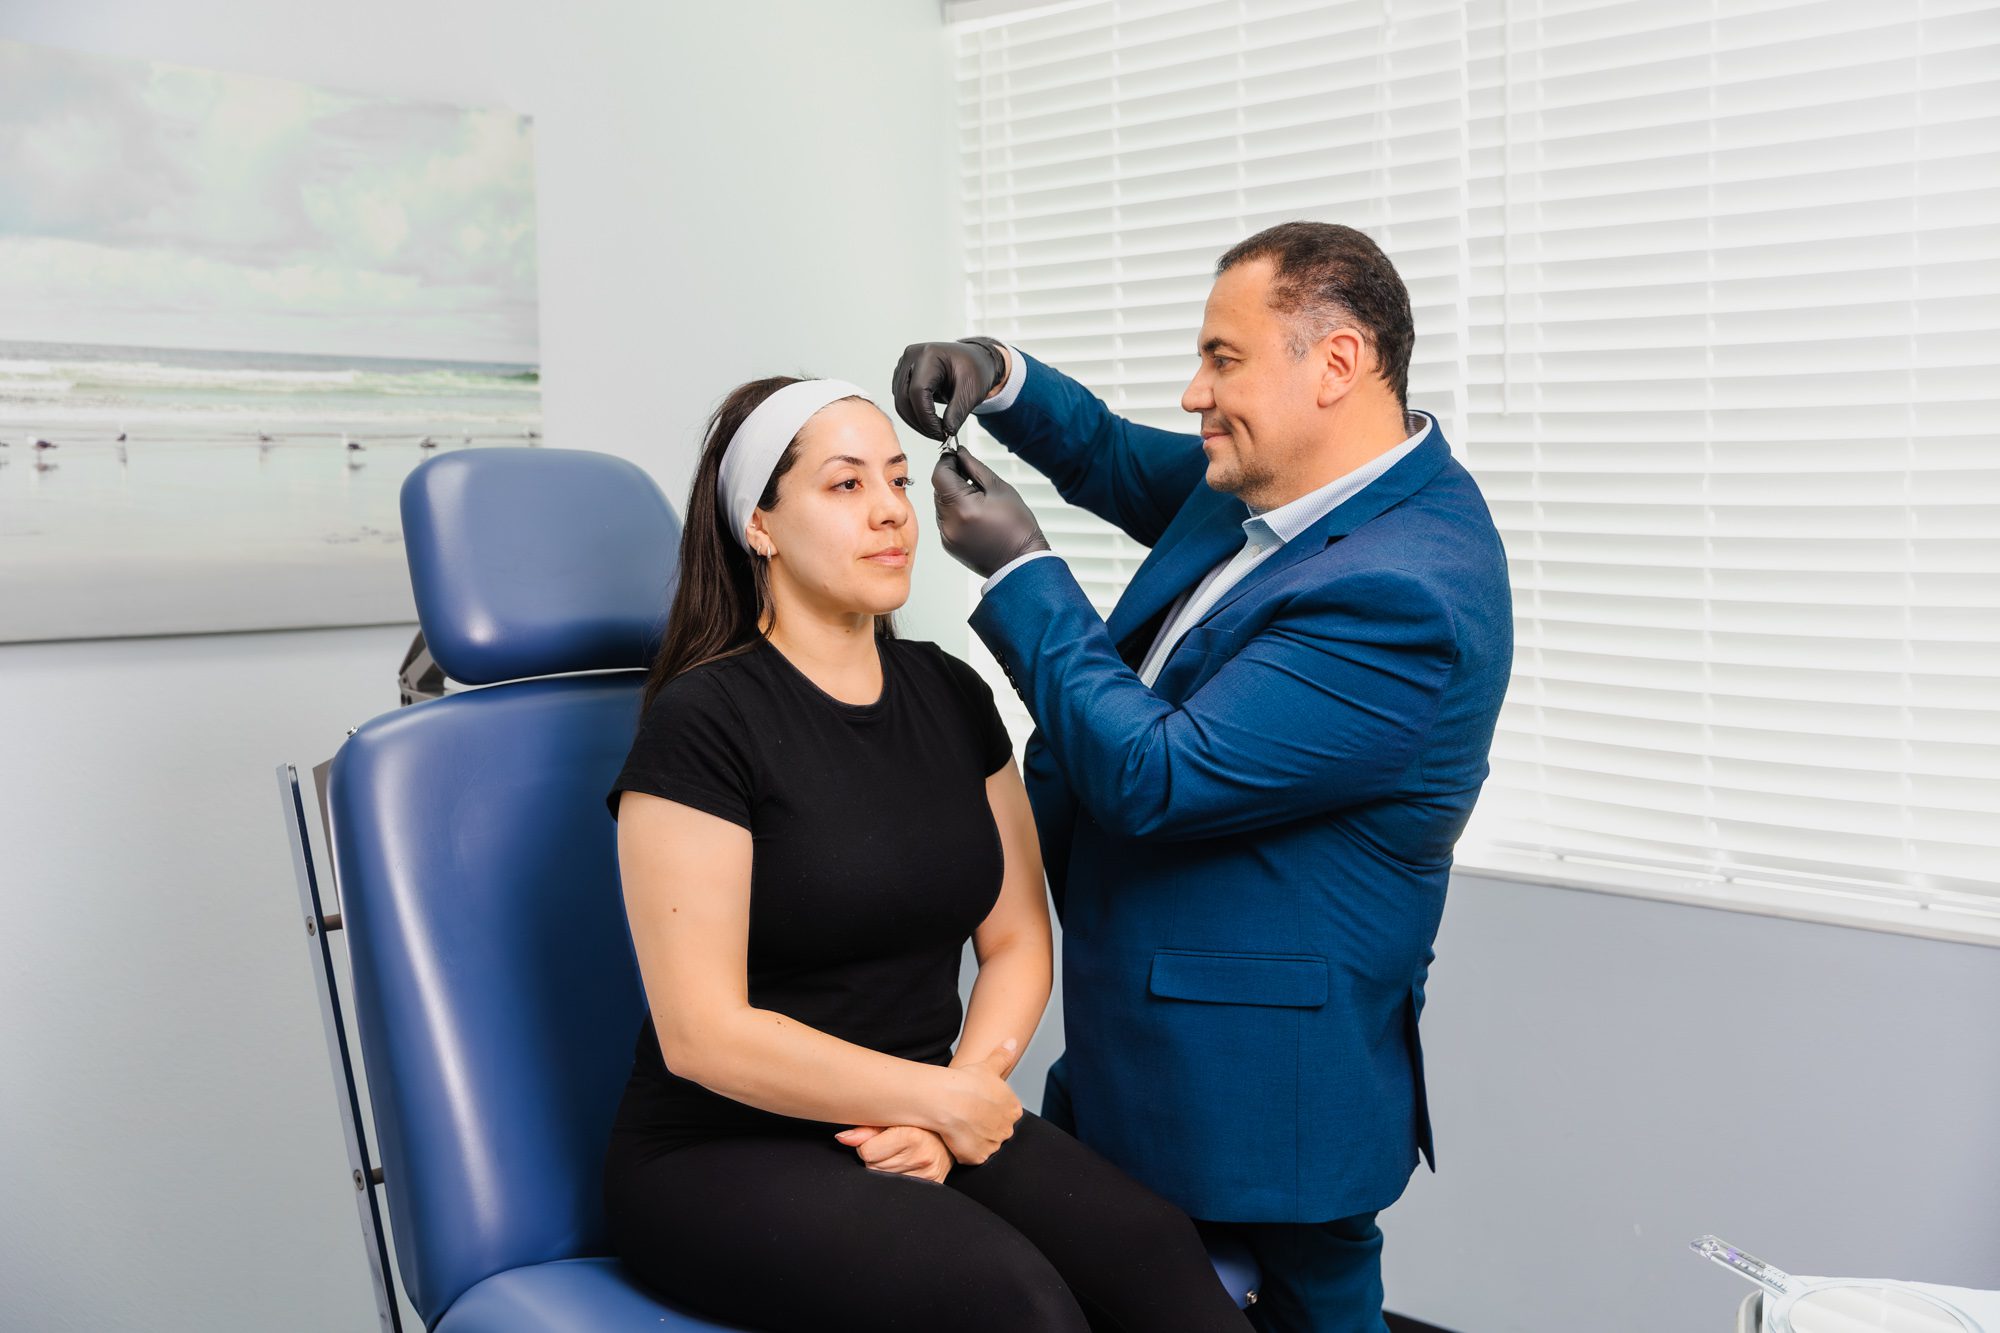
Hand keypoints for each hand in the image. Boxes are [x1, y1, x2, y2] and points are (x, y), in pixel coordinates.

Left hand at [834, 1125, 952, 1183]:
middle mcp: (921, 1156)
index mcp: (911, 1136)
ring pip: (883, 1178)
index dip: (868, 1144)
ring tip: (900, 1153)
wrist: (950, 1129)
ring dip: (886, 1167)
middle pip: (873, 1166)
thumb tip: (842, 1138)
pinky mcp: (932, 1183)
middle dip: (877, 1157)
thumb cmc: (918, 1120)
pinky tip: (907, 1165)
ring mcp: (927, 1173)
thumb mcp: (892, 1118)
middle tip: (892, 1146)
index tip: (880, 1138)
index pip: (867, 1152)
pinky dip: (897, 1177)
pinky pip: (898, 1186)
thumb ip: (865, 1129)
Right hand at [892, 339, 1006, 441]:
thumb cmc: (974, 368)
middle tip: (939, 436)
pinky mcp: (903, 376)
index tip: (941, 433)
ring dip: (917, 422)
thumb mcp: (972, 390)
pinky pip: (902, 401)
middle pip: (904, 398)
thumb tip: (946, 432)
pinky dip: (915, 415)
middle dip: (921, 423)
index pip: (918, 391)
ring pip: (900, 403)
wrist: (974, 359)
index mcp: (929, 354)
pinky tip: (930, 421)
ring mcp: (904, 366)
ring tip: (937, 430)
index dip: (927, 417)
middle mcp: (911, 357)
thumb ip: (958, 411)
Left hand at [931, 446, 1050, 578]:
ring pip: (941, 505)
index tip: (957, 457)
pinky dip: (956, 513)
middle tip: (972, 478)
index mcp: (961, 507)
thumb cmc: (1017, 529)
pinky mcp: (949, 545)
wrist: (1021, 563)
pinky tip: (976, 516)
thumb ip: (975, 468)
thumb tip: (960, 453)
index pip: (939, 474)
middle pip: (938, 490)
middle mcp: (948, 523)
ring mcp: (946, 536)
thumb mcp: (999, 489)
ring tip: (978, 500)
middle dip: (952, 479)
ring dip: (954, 497)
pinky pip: (946, 521)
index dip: (947, 461)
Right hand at [933, 1039, 1022, 1165]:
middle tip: (968, 1116)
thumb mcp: (988, 1065)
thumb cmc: (967, 1081)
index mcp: (1013, 1109)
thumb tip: (1012, 1042)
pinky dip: (964, 1150)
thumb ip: (1003, 1056)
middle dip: (986, 1126)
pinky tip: (955, 1138)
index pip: (1007, 1113)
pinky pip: (972, 1156)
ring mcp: (993, 1145)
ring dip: (975, 1138)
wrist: (948, 1100)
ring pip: (985, 1144)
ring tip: (959, 1126)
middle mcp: (1007, 1129)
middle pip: (998, 1130)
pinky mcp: (978, 1158)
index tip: (978, 1104)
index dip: (991, 1109)